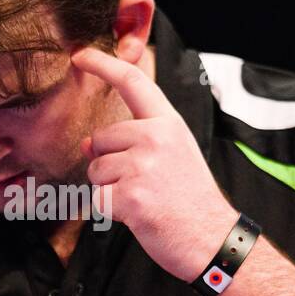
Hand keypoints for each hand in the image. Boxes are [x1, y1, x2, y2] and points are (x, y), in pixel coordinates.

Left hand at [71, 45, 238, 282]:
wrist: (213, 240)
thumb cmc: (191, 202)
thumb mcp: (173, 158)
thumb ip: (135, 143)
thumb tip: (89, 143)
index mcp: (169, 124)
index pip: (133, 83)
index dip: (103, 65)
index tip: (81, 55)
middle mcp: (156, 137)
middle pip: (101, 140)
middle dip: (109, 165)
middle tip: (144, 186)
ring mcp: (143, 166)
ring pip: (96, 171)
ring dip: (110, 190)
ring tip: (144, 200)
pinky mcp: (131, 195)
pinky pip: (97, 199)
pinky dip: (110, 212)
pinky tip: (138, 216)